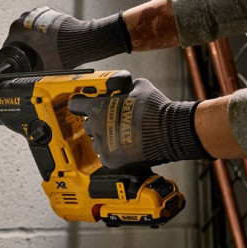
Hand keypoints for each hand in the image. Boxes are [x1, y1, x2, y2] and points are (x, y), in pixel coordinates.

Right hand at [0, 6, 131, 70]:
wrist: (82, 39)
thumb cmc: (64, 52)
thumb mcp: (44, 68)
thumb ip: (31, 75)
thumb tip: (26, 83)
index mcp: (19, 30)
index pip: (8, 43)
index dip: (10, 53)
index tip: (14, 58)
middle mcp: (26, 18)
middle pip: (16, 34)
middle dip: (20, 45)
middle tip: (26, 55)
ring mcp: (37, 12)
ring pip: (27, 26)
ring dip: (29, 36)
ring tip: (36, 47)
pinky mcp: (48, 10)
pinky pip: (38, 21)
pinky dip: (39, 29)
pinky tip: (45, 39)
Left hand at [68, 78, 210, 169]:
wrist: (170, 131)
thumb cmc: (155, 109)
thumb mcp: (139, 86)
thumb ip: (126, 87)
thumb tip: (126, 87)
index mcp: (98, 108)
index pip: (76, 105)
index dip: (80, 104)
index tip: (80, 106)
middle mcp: (96, 127)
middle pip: (88, 125)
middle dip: (98, 123)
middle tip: (113, 122)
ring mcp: (102, 145)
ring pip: (97, 142)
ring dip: (105, 139)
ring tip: (123, 136)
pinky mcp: (111, 161)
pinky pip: (106, 156)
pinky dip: (113, 153)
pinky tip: (125, 148)